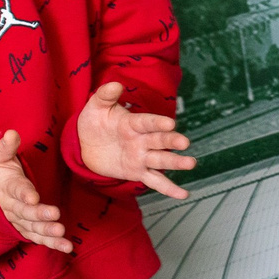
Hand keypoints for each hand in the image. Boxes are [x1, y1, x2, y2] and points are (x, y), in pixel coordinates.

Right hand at [0, 130, 72, 252]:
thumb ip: (5, 147)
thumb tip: (11, 133)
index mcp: (6, 187)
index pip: (16, 190)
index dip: (24, 193)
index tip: (33, 197)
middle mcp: (11, 206)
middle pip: (25, 212)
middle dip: (39, 215)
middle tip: (55, 215)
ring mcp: (18, 219)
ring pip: (32, 227)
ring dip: (46, 232)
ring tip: (61, 234)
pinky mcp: (25, 228)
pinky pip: (38, 238)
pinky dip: (51, 244)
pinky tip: (67, 247)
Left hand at [76, 82, 194, 198]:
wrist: (87, 145)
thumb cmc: (95, 123)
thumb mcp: (96, 108)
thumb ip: (105, 96)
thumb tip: (115, 84)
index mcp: (133, 123)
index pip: (147, 122)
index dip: (158, 123)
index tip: (170, 123)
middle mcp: (142, 140)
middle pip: (159, 140)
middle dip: (172, 141)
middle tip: (185, 143)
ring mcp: (142, 157)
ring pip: (161, 160)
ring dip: (176, 162)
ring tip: (191, 164)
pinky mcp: (138, 172)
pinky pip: (155, 181)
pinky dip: (169, 189)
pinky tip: (183, 195)